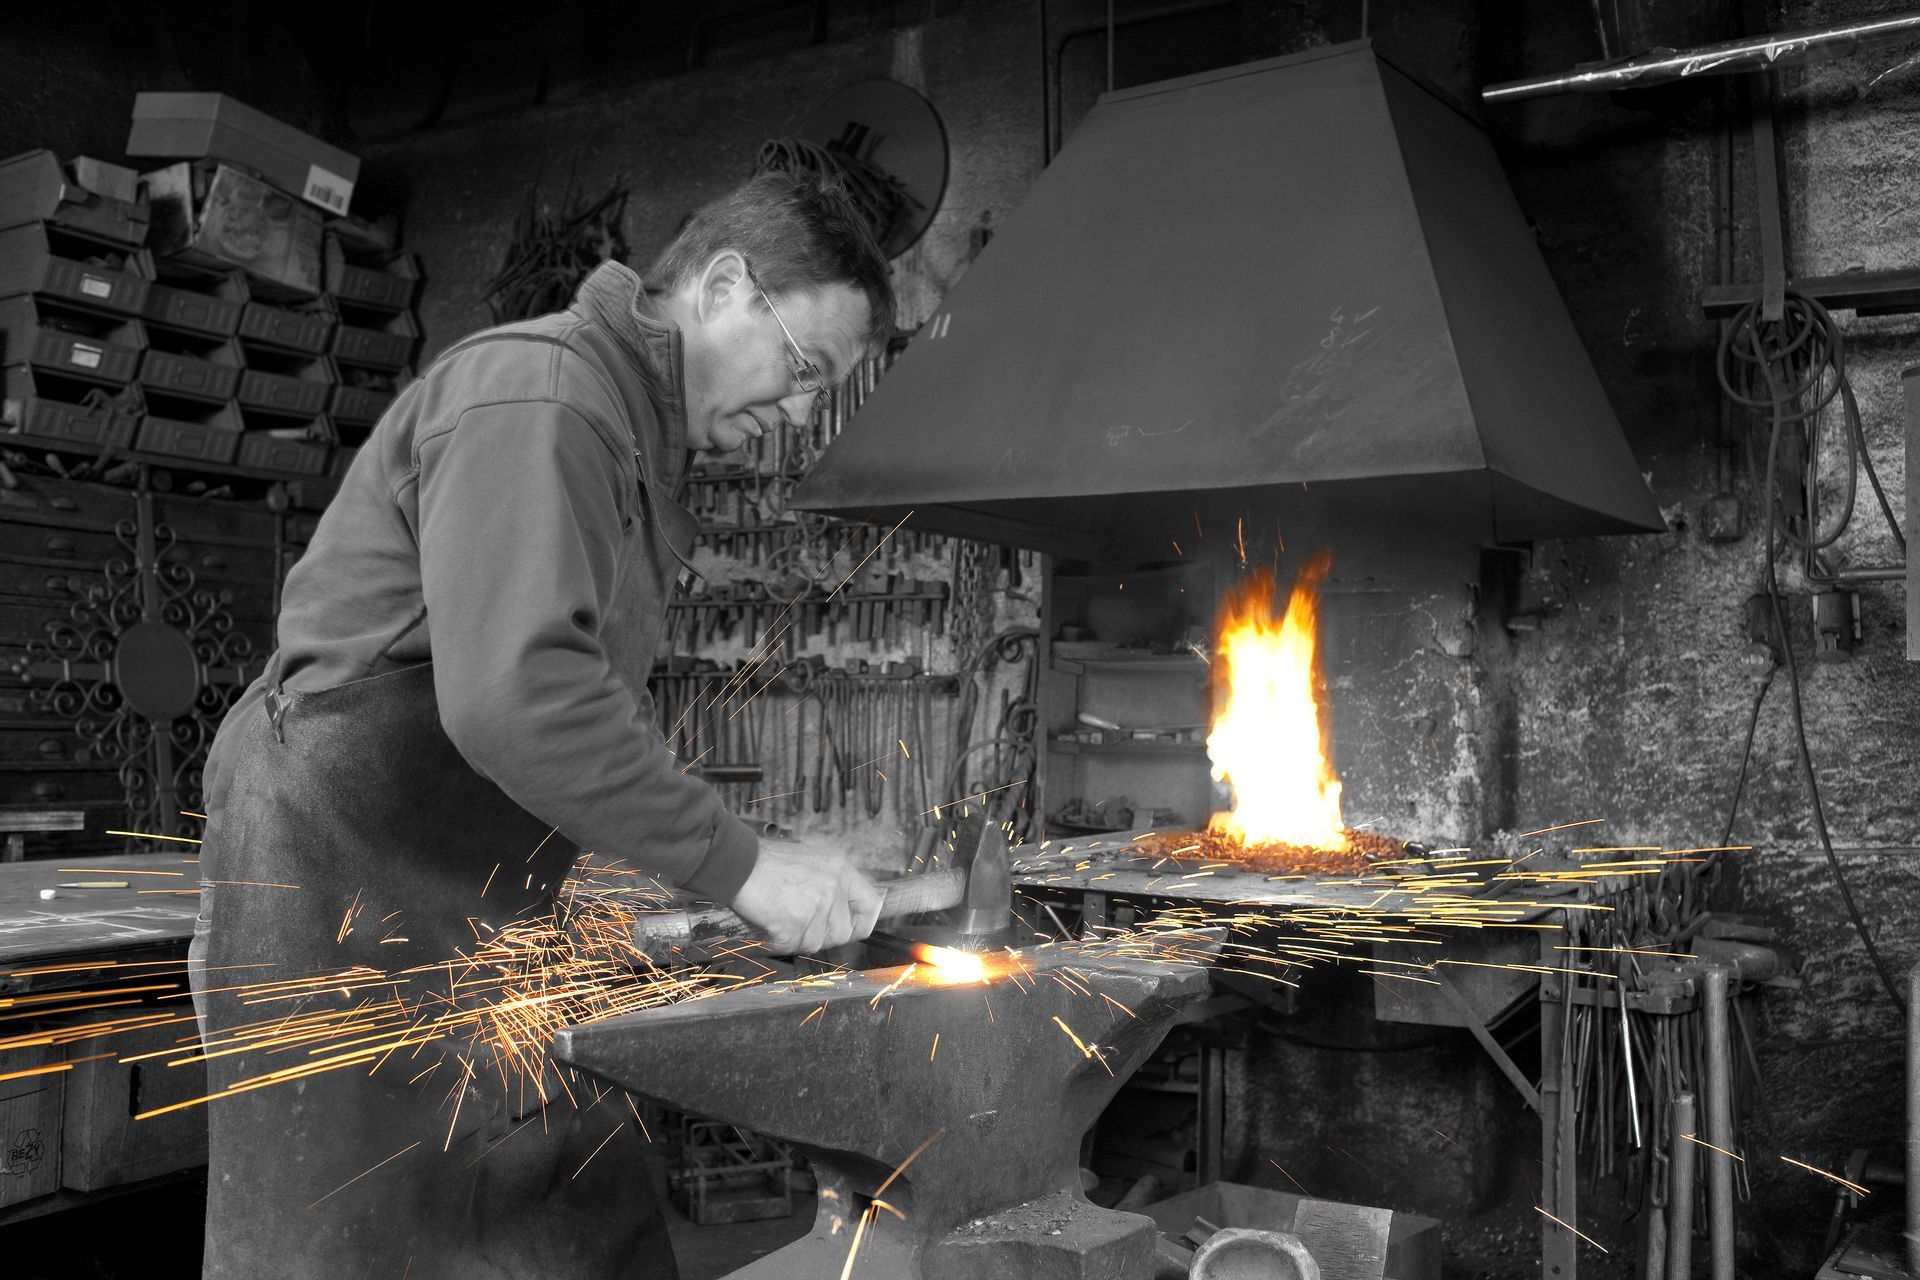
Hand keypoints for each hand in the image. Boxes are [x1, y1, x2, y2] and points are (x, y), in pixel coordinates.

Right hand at [729, 836, 882, 954]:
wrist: (738, 863)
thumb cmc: (770, 862)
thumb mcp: (814, 861)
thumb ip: (833, 883)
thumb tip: (846, 909)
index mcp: (841, 870)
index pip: (871, 906)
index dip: (861, 922)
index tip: (849, 927)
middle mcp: (833, 887)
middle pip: (843, 933)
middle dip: (822, 935)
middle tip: (801, 922)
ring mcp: (815, 906)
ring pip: (816, 943)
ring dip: (798, 937)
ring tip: (782, 916)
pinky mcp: (795, 922)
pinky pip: (793, 946)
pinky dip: (780, 940)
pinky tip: (771, 922)